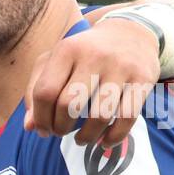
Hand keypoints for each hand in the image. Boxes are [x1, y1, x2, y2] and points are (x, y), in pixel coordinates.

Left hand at [24, 17, 159, 146]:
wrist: (130, 32)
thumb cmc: (84, 53)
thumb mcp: (55, 61)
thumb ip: (36, 90)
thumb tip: (30, 127)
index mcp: (67, 50)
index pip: (45, 92)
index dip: (40, 118)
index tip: (43, 129)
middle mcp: (94, 55)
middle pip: (69, 105)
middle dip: (60, 128)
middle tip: (60, 132)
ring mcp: (121, 67)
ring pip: (99, 115)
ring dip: (86, 136)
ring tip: (80, 140)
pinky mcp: (142, 79)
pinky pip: (127, 117)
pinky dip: (113, 137)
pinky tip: (104, 142)